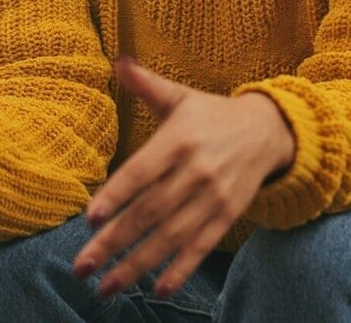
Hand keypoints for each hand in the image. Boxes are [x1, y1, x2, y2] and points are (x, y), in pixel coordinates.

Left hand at [73, 57, 293, 298]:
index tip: (89, 219)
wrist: (269, 131)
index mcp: (178, 140)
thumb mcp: (180, 96)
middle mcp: (195, 171)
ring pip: (170, 237)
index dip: (115, 195)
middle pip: (149, 212)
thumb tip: (116, 59)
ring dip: (137, 265)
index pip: (141, 172)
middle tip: (81, 267)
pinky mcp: (227, 217)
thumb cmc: (211, 115)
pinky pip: (200, 248)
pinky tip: (158, 290)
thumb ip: (146, 84)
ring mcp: (212, 198)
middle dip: (113, 243)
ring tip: (107, 287)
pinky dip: (180, 270)